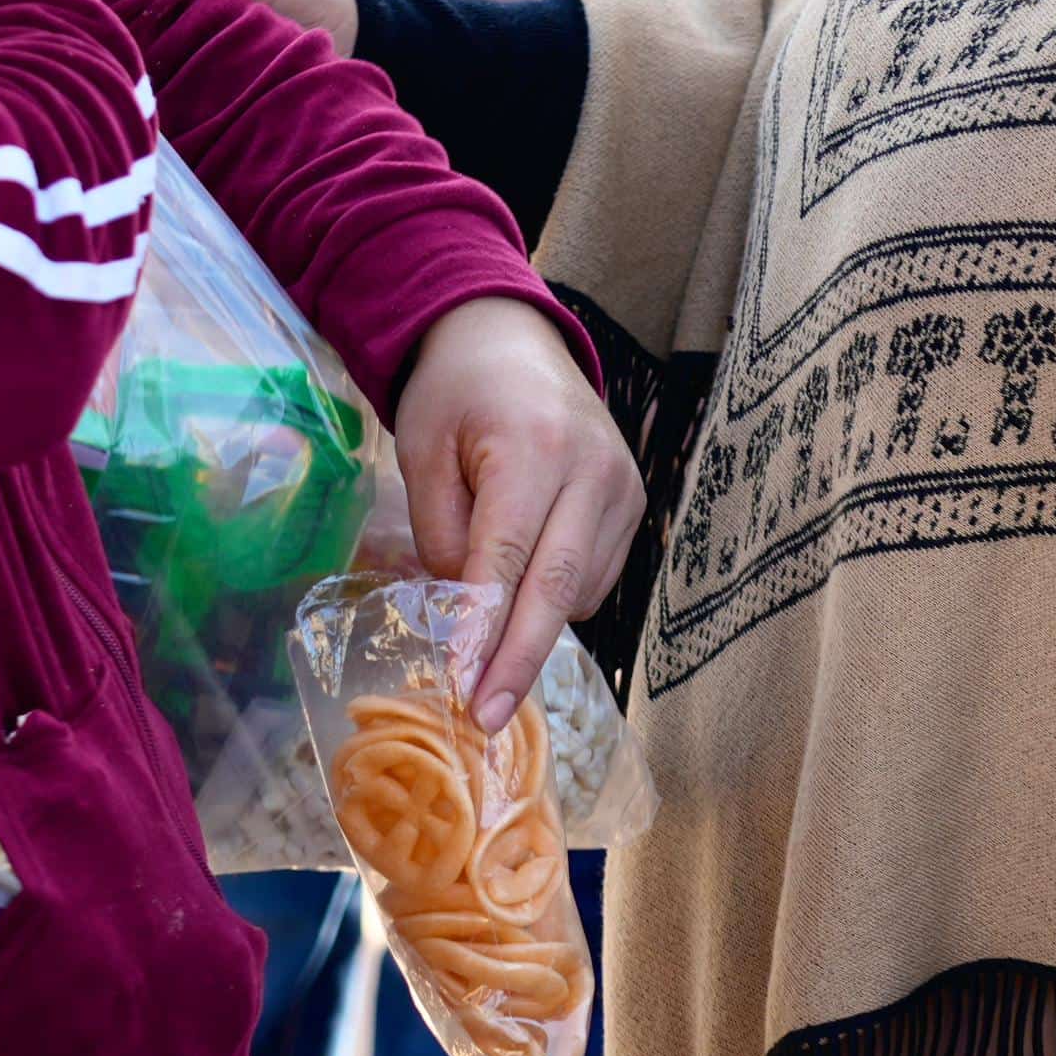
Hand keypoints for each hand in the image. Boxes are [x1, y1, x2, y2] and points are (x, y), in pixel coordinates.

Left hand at [391, 298, 642, 732]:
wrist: (511, 337)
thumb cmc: (453, 394)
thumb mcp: (421, 452)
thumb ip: (442, 534)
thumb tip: (468, 614)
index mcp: (531, 447)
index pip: (507, 557)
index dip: (486, 629)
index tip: (465, 688)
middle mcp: (592, 468)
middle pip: (557, 586)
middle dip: (519, 660)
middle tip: (488, 718)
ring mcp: (623, 485)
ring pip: (579, 589)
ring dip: (533, 624)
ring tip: (486, 631)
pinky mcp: (634, 502)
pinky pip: (597, 577)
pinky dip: (557, 597)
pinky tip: (525, 579)